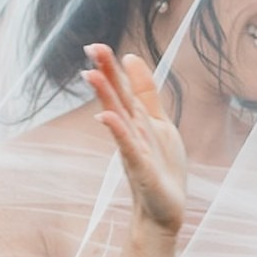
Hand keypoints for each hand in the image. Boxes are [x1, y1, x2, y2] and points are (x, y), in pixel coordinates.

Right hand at [86, 45, 186, 236]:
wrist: (164, 210)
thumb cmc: (161, 168)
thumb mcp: (158, 122)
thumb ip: (146, 92)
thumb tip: (131, 58)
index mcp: (136, 120)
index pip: (122, 88)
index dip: (111, 68)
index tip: (96, 46)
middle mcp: (131, 132)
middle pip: (117, 97)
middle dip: (106, 73)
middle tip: (91, 48)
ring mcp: (134, 149)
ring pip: (118, 118)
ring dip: (106, 97)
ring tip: (91, 75)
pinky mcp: (140, 169)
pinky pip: (128, 147)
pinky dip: (118, 132)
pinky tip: (107, 118)